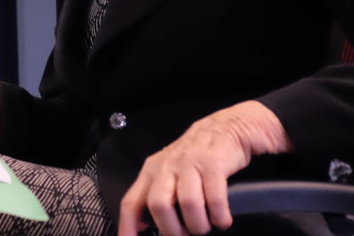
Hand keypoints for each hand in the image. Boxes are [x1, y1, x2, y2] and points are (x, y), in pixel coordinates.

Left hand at [117, 101, 292, 235]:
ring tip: (206, 226)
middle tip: (185, 234)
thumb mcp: (170, 172)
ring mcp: (189, 164)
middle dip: (172, 229)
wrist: (225, 127)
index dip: (128, 225)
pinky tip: (222, 219)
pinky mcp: (213, 164)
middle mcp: (166, 166)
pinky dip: (219, 217)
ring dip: (199, 225)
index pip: (132, 202)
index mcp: (151, 171)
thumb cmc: (195, 157)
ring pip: (188, 204)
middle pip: (159, 205)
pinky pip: (214, 199)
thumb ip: (156, 195)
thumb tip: (143, 226)